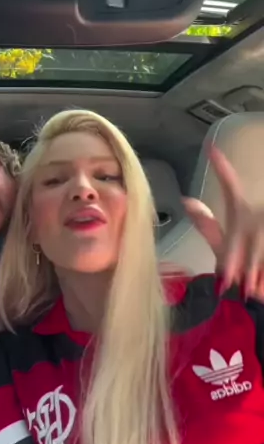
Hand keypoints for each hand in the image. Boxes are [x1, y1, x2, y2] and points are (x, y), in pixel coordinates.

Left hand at [183, 145, 263, 298]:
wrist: (259, 295)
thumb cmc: (242, 272)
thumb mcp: (225, 251)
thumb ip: (208, 226)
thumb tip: (187, 201)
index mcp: (241, 215)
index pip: (230, 188)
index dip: (222, 170)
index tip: (211, 149)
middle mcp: (257, 216)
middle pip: (248, 225)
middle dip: (243, 256)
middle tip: (236, 280)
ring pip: (258, 239)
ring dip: (253, 263)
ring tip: (250, 287)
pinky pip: (261, 248)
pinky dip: (258, 266)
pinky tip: (257, 283)